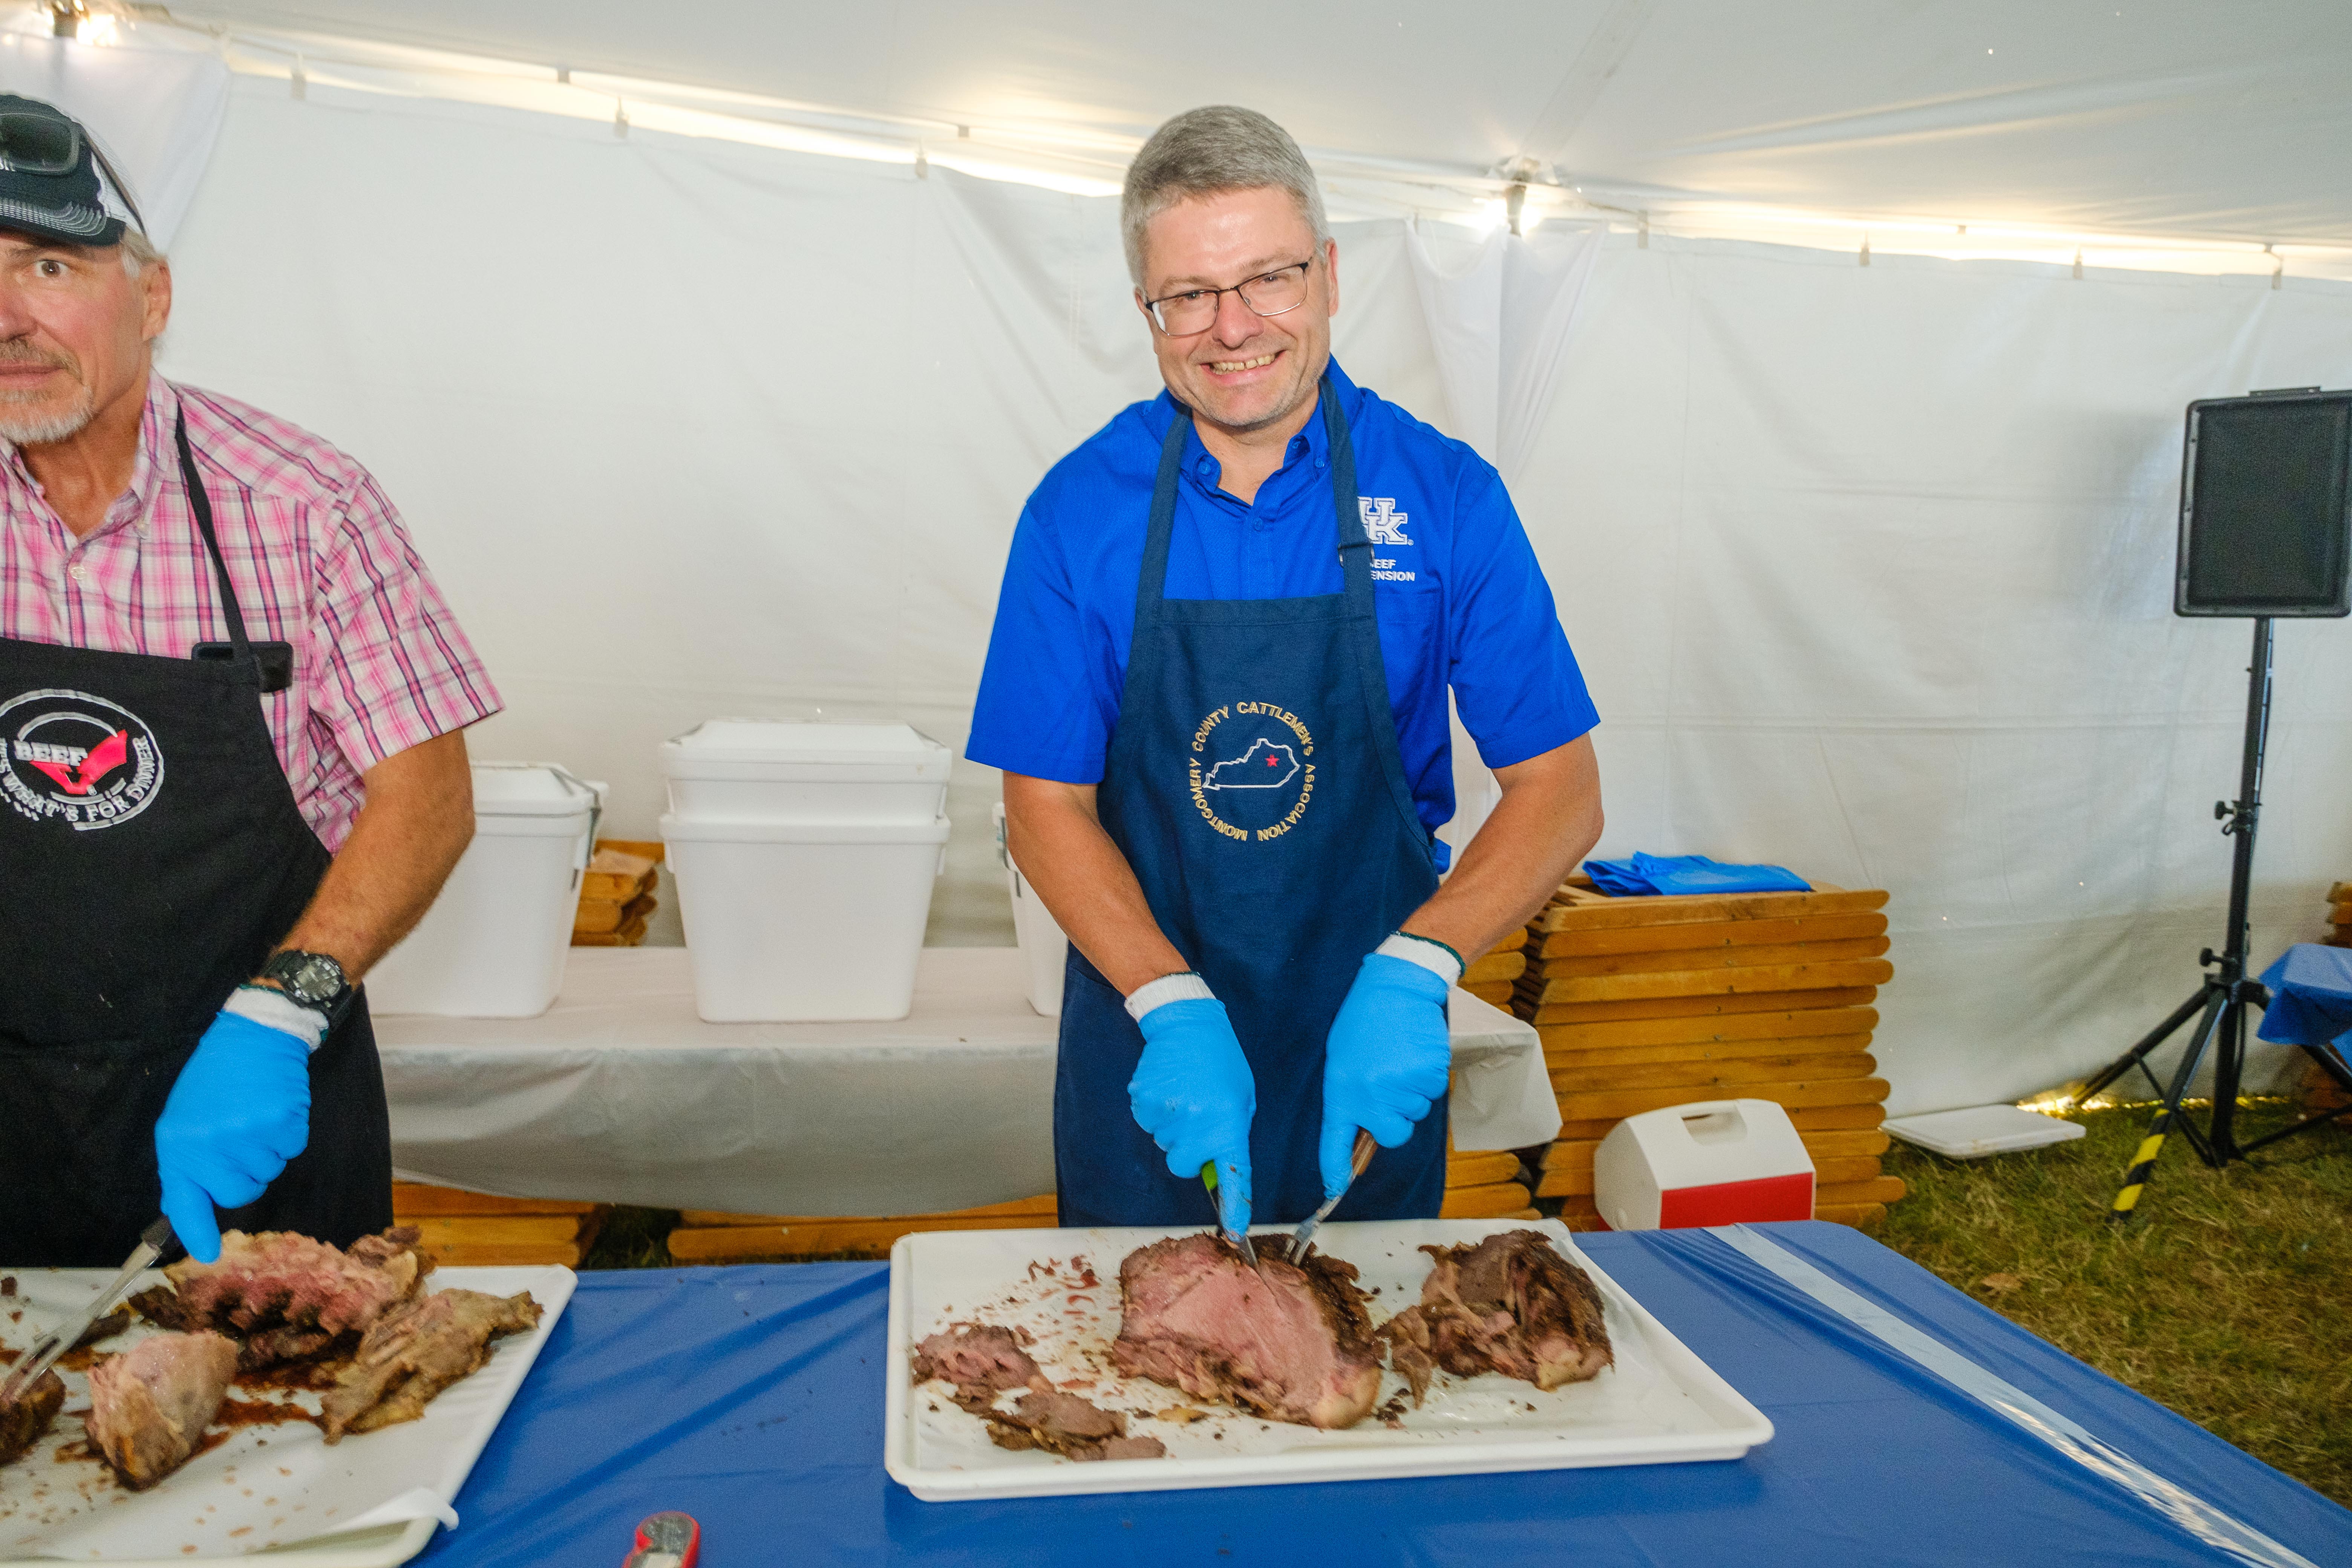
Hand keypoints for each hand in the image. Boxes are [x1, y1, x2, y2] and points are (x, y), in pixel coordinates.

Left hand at [154, 1011, 313, 1262]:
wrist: (253, 1036)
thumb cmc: (215, 1079)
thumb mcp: (184, 1120)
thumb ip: (187, 1163)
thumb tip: (188, 1206)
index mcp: (179, 1143)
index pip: (184, 1200)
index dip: (196, 1231)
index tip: (207, 1255)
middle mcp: (210, 1144)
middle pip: (238, 1193)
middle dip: (245, 1175)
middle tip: (242, 1142)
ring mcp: (247, 1135)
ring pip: (268, 1171)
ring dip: (267, 1151)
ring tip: (256, 1116)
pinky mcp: (282, 1125)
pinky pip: (291, 1150)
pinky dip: (288, 1135)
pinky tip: (276, 1109)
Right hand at [1127, 998, 1254, 1235]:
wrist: (1186, 1024)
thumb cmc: (1220, 1061)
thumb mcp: (1241, 1097)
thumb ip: (1231, 1134)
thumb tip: (1214, 1168)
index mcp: (1229, 1122)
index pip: (1234, 1174)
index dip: (1234, 1206)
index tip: (1236, 1233)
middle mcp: (1198, 1123)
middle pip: (1183, 1166)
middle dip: (1188, 1151)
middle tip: (1197, 1119)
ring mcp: (1167, 1114)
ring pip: (1164, 1144)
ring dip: (1173, 1128)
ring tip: (1184, 1095)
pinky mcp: (1143, 1103)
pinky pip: (1148, 1124)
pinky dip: (1156, 1113)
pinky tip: (1168, 1090)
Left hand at [1320, 953, 1451, 1197]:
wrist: (1396, 988)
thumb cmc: (1365, 1023)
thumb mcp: (1343, 1061)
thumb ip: (1351, 1098)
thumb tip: (1366, 1131)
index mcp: (1341, 1089)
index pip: (1334, 1140)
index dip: (1335, 1169)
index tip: (1333, 1190)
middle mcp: (1369, 1094)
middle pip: (1392, 1135)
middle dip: (1395, 1119)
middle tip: (1389, 1085)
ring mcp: (1400, 1087)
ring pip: (1415, 1113)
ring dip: (1411, 1093)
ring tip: (1399, 1058)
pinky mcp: (1427, 1075)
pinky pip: (1432, 1093)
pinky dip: (1427, 1079)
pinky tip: (1415, 1054)